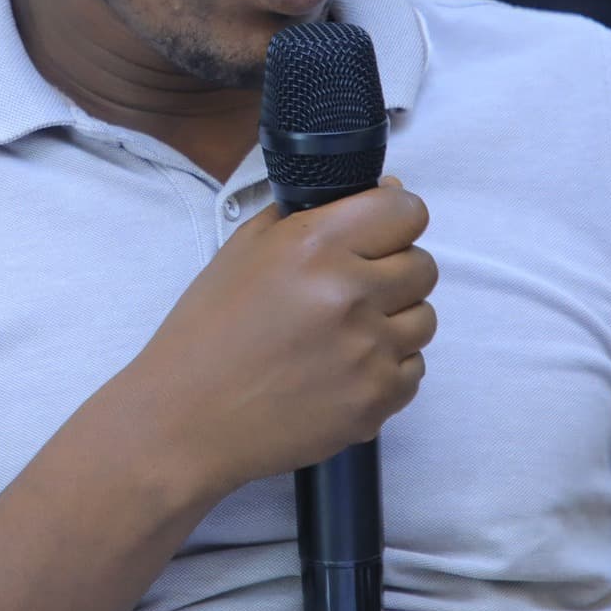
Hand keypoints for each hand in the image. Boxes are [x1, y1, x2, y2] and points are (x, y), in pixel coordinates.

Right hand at [120, 183, 436, 499]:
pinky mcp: (376, 400)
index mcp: (314, 245)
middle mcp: (348, 293)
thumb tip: (383, 191)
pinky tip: (342, 370)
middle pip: (423, 266)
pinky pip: (413, 369)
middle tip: (350, 291)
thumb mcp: (244, 250)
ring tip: (342, 334)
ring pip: (424, 319)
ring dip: (392, 322)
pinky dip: (386, 369)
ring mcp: (367, 351)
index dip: (393, 220)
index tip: (378, 235)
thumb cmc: (208, 333)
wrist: (186, 419)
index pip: (406, 210)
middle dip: (393, 273)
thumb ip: (311, 214)